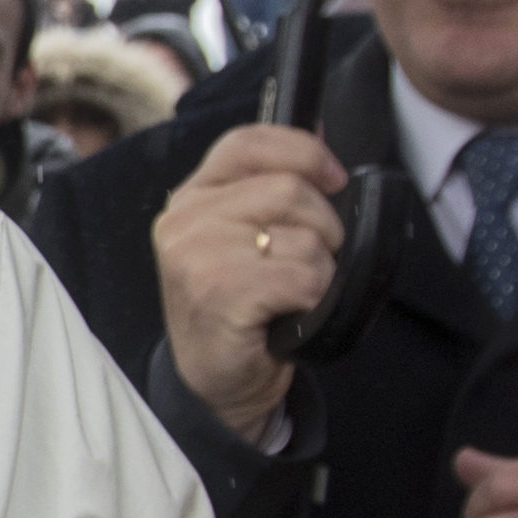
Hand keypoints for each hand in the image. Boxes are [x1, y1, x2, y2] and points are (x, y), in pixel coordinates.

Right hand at [150, 123, 349, 446]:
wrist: (216, 385)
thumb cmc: (239, 309)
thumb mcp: (244, 237)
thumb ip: (272, 184)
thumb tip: (319, 132)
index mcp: (191, 197)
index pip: (248, 142)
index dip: (304, 152)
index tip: (332, 179)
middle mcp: (185, 221)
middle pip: (290, 189)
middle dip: (322, 228)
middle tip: (304, 263)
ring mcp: (196, 256)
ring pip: (303, 235)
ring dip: (318, 270)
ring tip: (290, 294)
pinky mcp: (219, 292)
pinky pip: (302, 276)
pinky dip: (312, 297)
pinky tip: (289, 313)